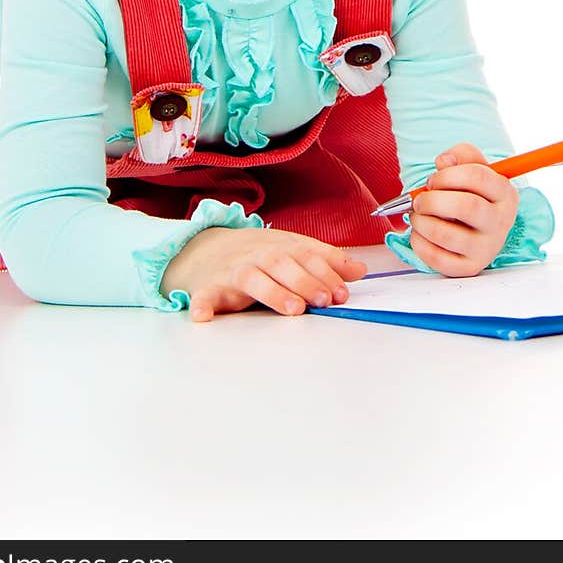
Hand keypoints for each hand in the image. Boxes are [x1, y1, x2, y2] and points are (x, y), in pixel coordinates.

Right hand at [160, 225, 367, 322]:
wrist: (208, 249)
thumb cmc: (259, 255)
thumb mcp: (293, 250)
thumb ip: (325, 260)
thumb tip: (360, 270)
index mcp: (280, 246)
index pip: (305, 255)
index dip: (325, 272)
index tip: (341, 292)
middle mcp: (257, 256)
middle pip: (281, 264)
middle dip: (304, 281)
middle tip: (323, 300)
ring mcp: (233, 271)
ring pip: (251, 278)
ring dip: (272, 292)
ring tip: (293, 309)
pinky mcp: (211, 287)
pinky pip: (205, 295)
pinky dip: (203, 305)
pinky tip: (204, 316)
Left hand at [408, 142, 518, 277]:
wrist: (477, 227)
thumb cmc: (471, 192)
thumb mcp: (473, 167)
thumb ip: (460, 155)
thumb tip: (443, 161)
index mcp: (505, 193)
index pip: (478, 176)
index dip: (447, 175)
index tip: (432, 180)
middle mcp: (501, 222)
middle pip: (466, 206)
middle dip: (432, 200)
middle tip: (419, 200)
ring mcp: (487, 248)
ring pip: (447, 235)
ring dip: (421, 222)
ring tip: (416, 216)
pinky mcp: (469, 267)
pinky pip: (438, 259)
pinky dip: (419, 243)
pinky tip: (419, 233)